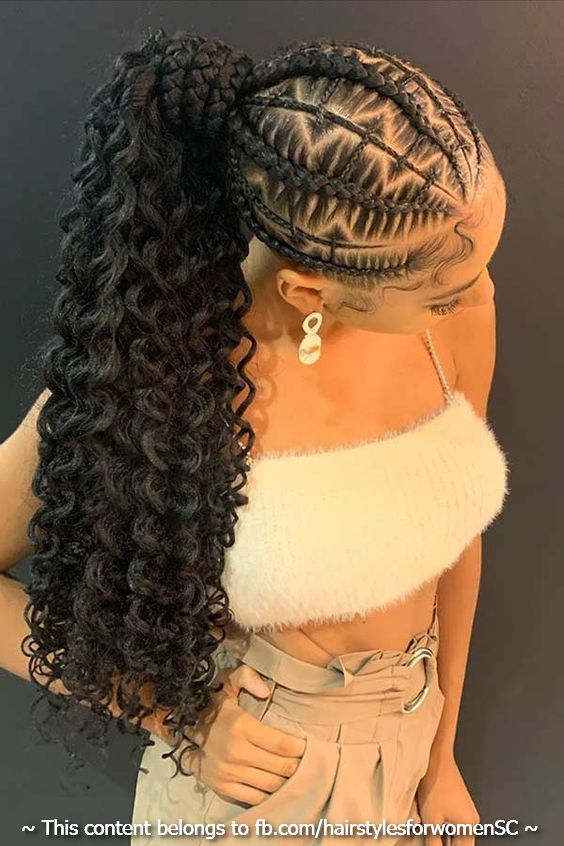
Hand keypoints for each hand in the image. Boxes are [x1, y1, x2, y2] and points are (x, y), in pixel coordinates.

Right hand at [150, 662, 306, 805]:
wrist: (182, 726)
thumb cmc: (214, 704)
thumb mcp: (229, 681)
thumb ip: (248, 677)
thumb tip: (266, 691)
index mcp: (241, 726)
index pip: (281, 743)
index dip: (301, 748)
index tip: (311, 747)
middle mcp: (236, 752)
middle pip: (280, 767)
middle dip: (299, 766)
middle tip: (310, 763)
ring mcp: (228, 772)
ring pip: (270, 785)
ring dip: (288, 782)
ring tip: (298, 776)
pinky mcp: (222, 786)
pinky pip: (254, 798)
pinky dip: (270, 796)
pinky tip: (279, 788)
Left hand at [417, 750, 479, 845]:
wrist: (435, 759)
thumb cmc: (435, 785)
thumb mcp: (431, 821)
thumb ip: (434, 843)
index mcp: (469, 826)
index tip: (436, 845)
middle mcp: (471, 819)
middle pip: (460, 844)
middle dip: (445, 844)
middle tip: (430, 840)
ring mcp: (465, 811)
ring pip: (455, 835)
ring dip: (443, 839)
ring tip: (429, 833)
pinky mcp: (457, 804)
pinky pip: (452, 824)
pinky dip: (443, 830)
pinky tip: (431, 829)